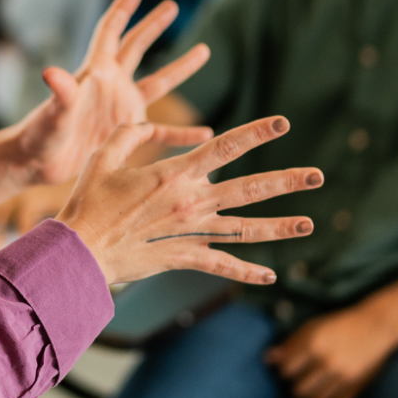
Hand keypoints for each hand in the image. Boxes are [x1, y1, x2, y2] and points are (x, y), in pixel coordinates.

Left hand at [13, 0, 211, 186]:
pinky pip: (161, 132)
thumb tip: (50, 72)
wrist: (39, 164)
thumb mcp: (53, 113)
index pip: (110, 32)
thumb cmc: (40, 135)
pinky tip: (205, 134)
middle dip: (152, 25)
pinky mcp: (127, 133)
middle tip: (172, 4)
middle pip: (136, 47)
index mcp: (95, 73)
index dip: (122, 10)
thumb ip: (59, 94)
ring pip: (157, 83)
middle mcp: (111, 85)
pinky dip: (182, 133)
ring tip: (204, 50)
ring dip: (180, 68)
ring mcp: (121, 108)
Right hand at [56, 115, 321, 285]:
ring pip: (244, 227)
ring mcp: (189, 232)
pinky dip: (246, 271)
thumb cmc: (87, 202)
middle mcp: (189, 201)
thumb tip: (148, 126)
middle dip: (286, 180)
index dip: (256, 133)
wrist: (79, 251)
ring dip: (280, 226)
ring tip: (310, 224)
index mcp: (173, 173)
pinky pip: (221, 264)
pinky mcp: (182, 257)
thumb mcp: (102, 158)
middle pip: (248, 187)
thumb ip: (129, 135)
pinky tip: (270, 274)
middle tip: (317, 175)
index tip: (282, 123)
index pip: (225, 147)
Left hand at [264, 304, 397, 397]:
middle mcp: (328, 362)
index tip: (288, 366)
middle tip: (300, 378)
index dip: (284, 369)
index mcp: (315, 343)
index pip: (286, 370)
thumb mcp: (314, 327)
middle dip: (296, 384)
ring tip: (312, 387)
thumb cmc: (341, 324)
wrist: (377, 327)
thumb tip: (268, 358)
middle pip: (298, 390)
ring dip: (309, 397)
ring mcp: (344, 377)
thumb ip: (291, 343)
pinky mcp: (356, 388)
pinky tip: (324, 395)